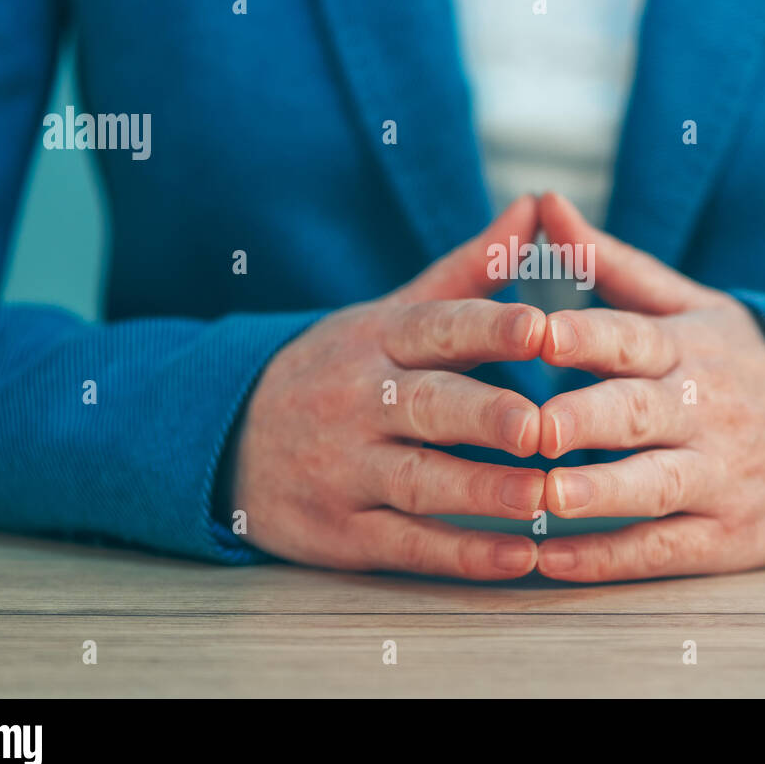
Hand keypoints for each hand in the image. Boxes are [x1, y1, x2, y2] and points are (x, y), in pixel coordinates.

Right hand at [228, 196, 547, 579]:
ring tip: (540, 498)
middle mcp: (359, 400)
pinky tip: (515, 557)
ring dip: (482, 492)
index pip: (436, 327)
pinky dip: (462, 554)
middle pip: (427, 406)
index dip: (488, 327)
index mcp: (378, 339)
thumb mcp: (391, 313)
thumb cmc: (339, 369)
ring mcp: (346, 468)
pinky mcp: (342, 531)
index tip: (541, 327)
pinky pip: (407, 544)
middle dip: (483, 416)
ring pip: (420, 481)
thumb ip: (471, 270)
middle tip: (538, 426)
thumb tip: (537, 206)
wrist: (224, 438)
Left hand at [533, 193, 764, 580]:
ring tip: (547, 498)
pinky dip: (609, 557)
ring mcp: (716, 474)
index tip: (536, 333)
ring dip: (601, 493)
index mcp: (687, 347)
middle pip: (638, 412)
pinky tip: (553, 561)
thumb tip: (543, 202)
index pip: (632, 336)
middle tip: (534, 426)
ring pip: (654, 484)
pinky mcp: (723, 535)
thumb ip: (613, 262)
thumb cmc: (743, 361)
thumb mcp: (693, 304)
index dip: (585, 335)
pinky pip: (663, 548)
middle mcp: (701, 409)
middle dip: (587, 419)